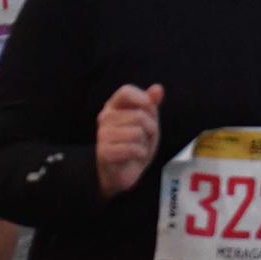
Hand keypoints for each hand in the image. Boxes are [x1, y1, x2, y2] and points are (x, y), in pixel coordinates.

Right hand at [95, 83, 164, 198]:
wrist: (122, 171)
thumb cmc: (134, 143)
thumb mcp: (147, 122)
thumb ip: (151, 104)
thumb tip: (158, 88)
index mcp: (114, 107)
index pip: (125, 91)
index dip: (142, 98)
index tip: (149, 108)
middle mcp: (105, 118)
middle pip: (139, 115)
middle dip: (151, 128)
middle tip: (145, 138)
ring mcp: (102, 135)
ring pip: (137, 132)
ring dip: (145, 143)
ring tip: (138, 147)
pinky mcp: (104, 152)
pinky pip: (132, 148)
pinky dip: (140, 154)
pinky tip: (134, 157)